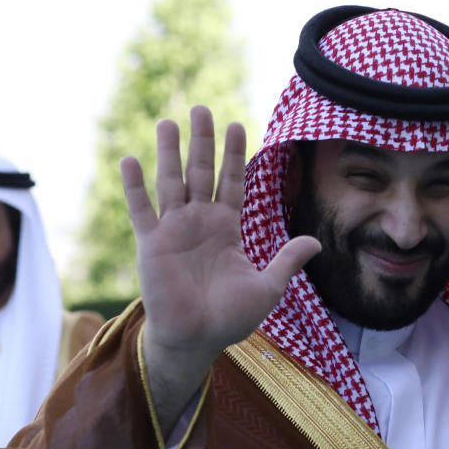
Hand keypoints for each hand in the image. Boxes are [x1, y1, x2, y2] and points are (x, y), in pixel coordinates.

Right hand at [122, 106, 319, 425]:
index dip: (234, 155)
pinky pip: (142, 211)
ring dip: (169, 153)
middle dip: (202, 142)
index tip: (237, 124)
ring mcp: (173, 231)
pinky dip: (134, 187)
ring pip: (171, 183)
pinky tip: (130, 159)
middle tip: (201, 108)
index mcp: (226, 228)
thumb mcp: (268, 287)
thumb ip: (287, 261)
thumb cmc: (230, 318)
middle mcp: (199, 223)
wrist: (196, 340)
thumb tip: (317, 242)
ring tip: (169, 122)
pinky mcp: (152, 245)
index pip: (231, 182)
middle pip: (200, 173)